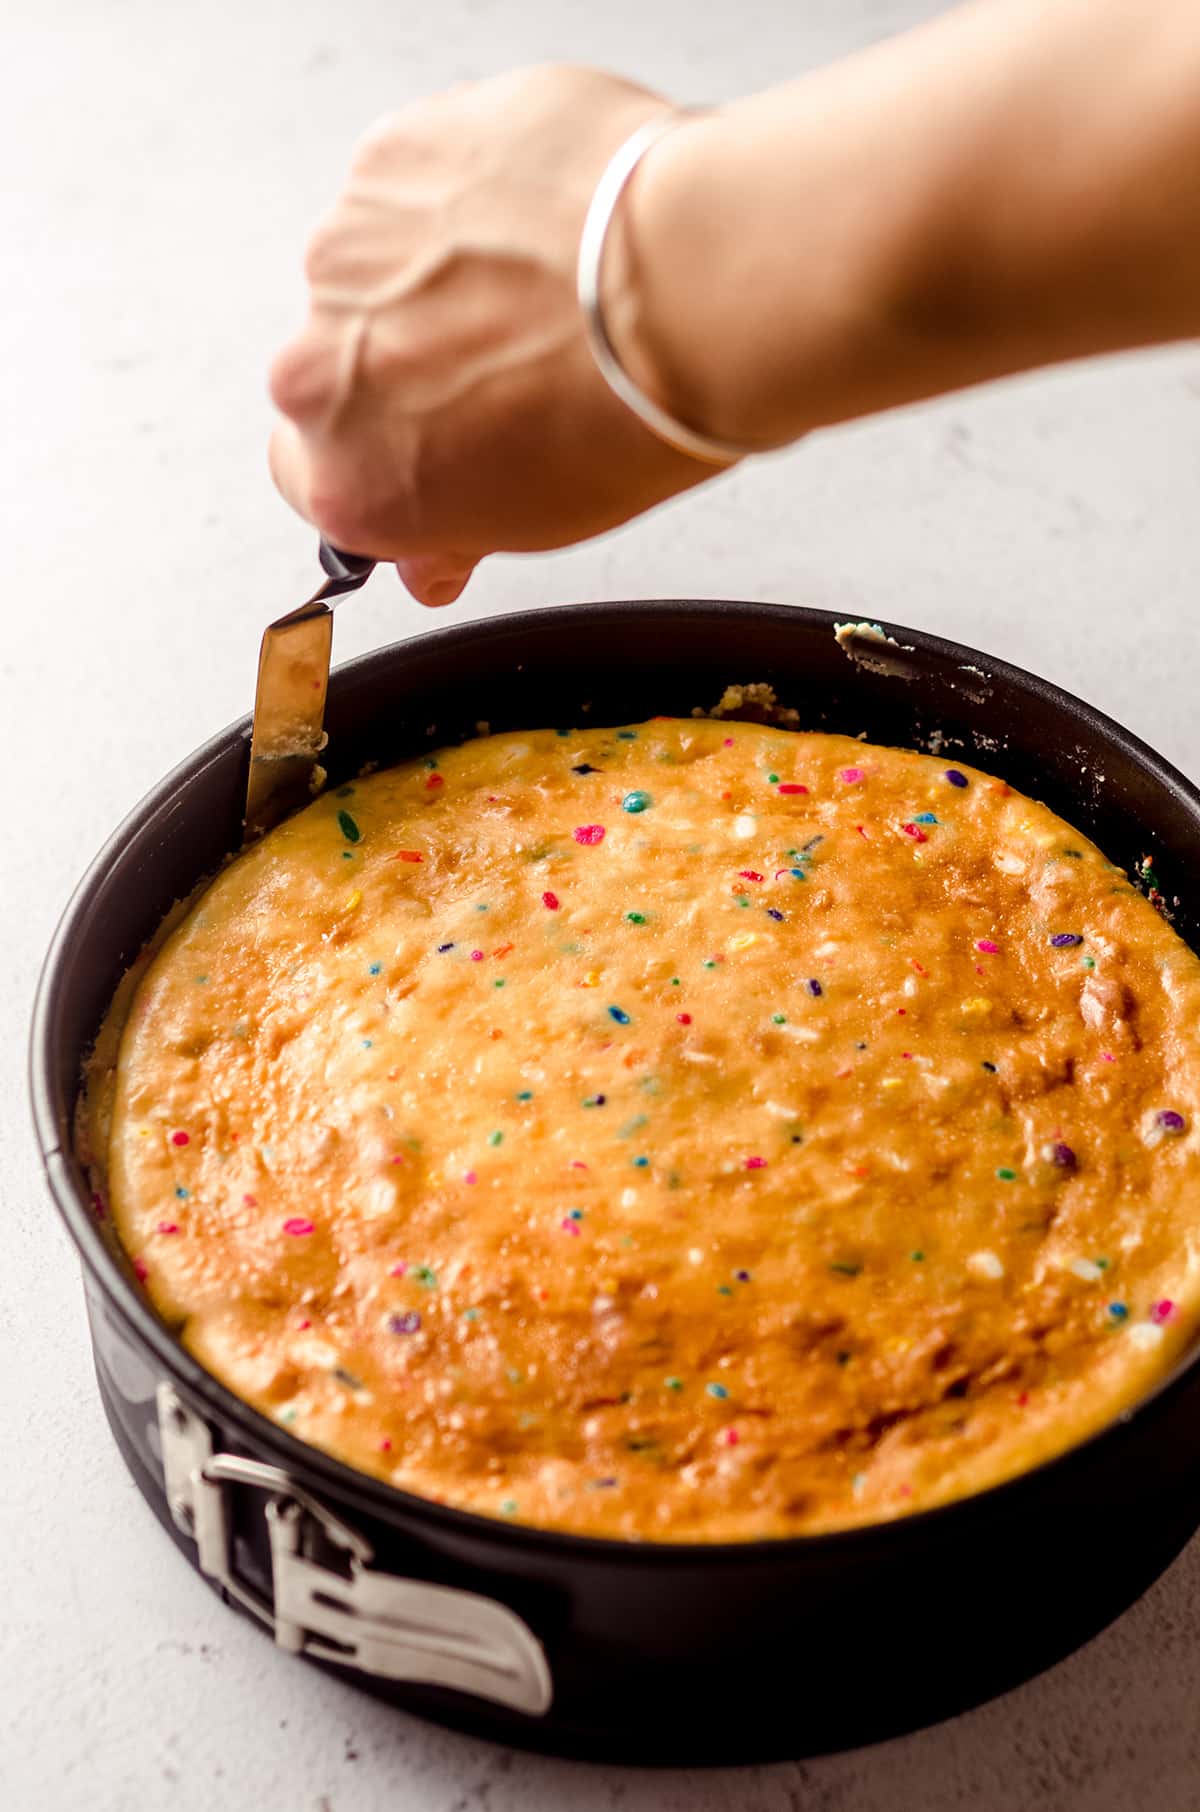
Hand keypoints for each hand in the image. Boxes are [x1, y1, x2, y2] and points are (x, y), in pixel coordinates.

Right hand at [268, 65, 716, 606]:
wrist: (679, 287)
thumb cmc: (620, 412)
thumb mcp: (541, 521)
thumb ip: (454, 529)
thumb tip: (433, 558)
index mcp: (349, 481)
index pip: (312, 476)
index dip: (377, 457)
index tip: (425, 446)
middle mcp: (319, 373)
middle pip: (340, 367)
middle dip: (408, 361)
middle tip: (506, 361)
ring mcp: (345, 257)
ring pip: (374, 268)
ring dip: (437, 271)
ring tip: (534, 283)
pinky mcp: (385, 160)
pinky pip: (411, 182)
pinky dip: (463, 196)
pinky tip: (532, 218)